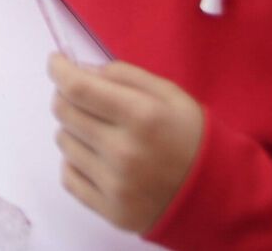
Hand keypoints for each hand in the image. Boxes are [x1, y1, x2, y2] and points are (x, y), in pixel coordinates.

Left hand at [49, 57, 204, 233]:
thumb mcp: (168, 93)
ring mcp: (115, 185)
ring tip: (101, 132)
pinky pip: (68, 176)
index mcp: (141, 117)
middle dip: (67, 96)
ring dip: (74, 129)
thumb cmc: (191, 136)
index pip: (77, 88)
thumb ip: (123, 75)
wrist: (215, 194)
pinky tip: (97, 157)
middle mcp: (124, 152)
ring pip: (64, 142)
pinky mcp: (110, 210)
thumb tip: (83, 70)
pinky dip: (76, 161)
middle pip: (64, 112)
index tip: (56, 62)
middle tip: (83, 96)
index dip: (59, 70)